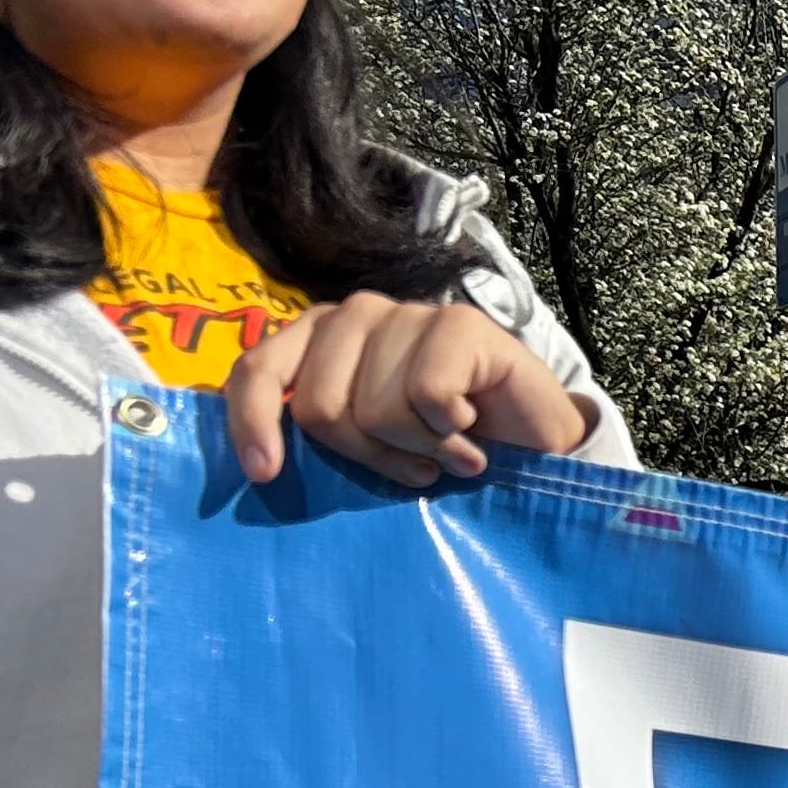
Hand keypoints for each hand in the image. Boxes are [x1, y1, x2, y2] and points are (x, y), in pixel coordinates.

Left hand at [227, 293, 590, 488]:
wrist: (535, 446)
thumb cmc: (444, 448)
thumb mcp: (367, 446)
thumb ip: (320, 434)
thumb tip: (260, 464)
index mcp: (320, 339)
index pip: (259, 370)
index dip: (252, 422)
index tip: (267, 474)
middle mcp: (357, 315)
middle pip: (320, 405)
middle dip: (367, 454)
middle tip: (412, 465)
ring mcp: (408, 313)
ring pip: (376, 408)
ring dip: (419, 448)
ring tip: (447, 450)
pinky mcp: (459, 323)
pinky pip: (426, 395)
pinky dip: (452, 432)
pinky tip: (472, 431)